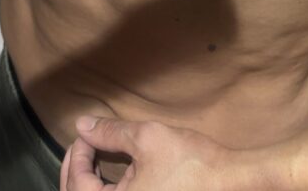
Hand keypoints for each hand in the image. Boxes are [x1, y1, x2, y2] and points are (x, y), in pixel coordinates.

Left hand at [59, 115, 263, 190]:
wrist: (230, 182)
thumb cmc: (191, 162)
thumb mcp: (147, 138)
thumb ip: (110, 132)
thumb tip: (81, 125)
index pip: (78, 185)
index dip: (77, 155)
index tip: (85, 133)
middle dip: (77, 170)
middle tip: (83, 144)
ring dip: (89, 182)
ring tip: (93, 157)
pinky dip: (107, 190)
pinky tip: (112, 173)